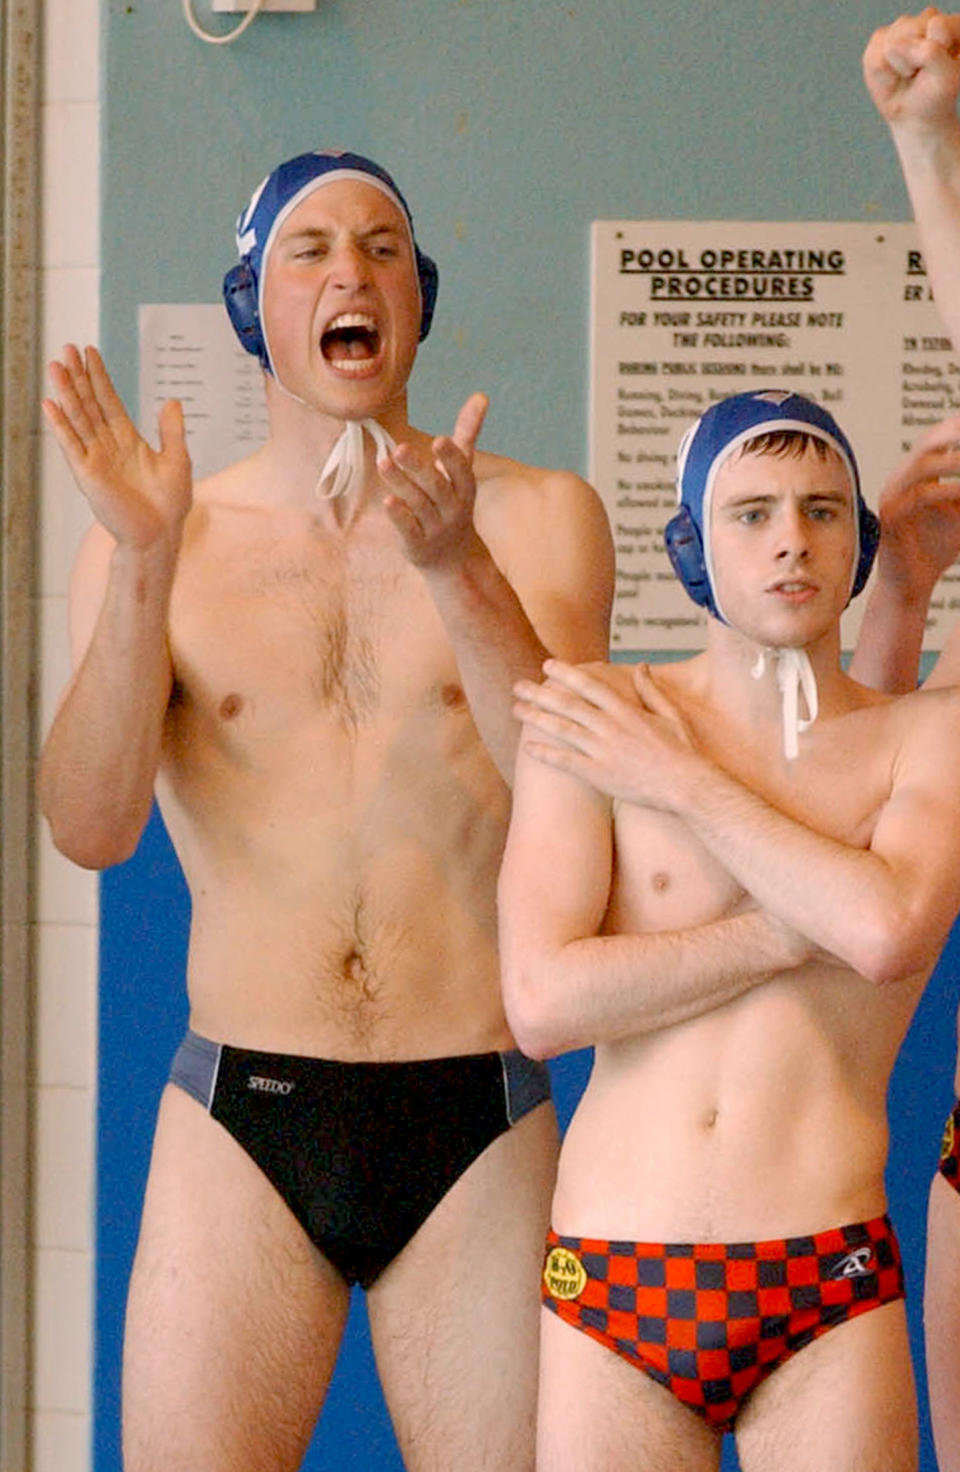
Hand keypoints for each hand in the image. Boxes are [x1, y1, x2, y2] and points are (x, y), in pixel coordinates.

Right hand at [42, 345, 191, 549]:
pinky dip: (61, 426)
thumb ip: (172, 431)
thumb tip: (172, 400)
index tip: (91, 353)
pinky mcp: (88, 475)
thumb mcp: (178, 460)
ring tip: (56, 366)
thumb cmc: (169, 504)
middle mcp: (108, 446)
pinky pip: (71, 445)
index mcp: (128, 440)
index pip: (110, 402)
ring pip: (78, 418)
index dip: (100, 378)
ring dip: (67, 393)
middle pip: (90, 404)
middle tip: (67, 348)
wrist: (159, 536)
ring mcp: (96, 459)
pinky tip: (51, 405)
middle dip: (79, 377)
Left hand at [379, 392, 487, 568]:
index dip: (451, 458)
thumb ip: (467, 434)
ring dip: (401, 484)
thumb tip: (481, 395)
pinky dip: (399, 516)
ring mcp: (435, 528)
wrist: (454, 559)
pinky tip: (387, 500)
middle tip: (400, 447)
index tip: (440, 440)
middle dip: (419, 468)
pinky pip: (409, 530)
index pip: (461, 471)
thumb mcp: (462, 472)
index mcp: (464, 489)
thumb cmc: (453, 502)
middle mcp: (452, 509)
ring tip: (383, 463)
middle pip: (436, 487)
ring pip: (418, 505)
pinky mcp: (417, 546)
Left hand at [513, 659, 701, 808]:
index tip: (547, 665)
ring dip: (536, 717)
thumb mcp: (670, 714)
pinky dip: (546, 754)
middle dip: (540, 693)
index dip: (567, 673)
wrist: (687, 787)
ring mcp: (604, 751)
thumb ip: (651, 690)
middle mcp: (611, 728)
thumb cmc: (682, 752)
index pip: (590, 686)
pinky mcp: (600, 775)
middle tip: (518, 685)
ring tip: (516, 709)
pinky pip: (566, 762)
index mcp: (627, 711)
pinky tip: (527, 748)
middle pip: (568, 705)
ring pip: (562, 729)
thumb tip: (641, 665)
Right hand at [863, 8, 959, 132]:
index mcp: (951, 24)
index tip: (939, 68)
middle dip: (914, 59)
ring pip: (893, 42)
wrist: (914, 114)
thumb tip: (895, 44)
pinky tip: (892, 75)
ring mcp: (902, 28)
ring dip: (898, 67)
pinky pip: (875, 55)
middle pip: (913, 29)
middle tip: (920, 73)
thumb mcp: (944, 77)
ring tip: (907, 74)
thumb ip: (930, 52)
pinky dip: (882, 73)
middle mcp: (927, 20)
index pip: (937, 25)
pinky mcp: (880, 40)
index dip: (936, 50)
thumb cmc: (935, 95)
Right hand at [874, 412, 959, 595]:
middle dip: (955, 434)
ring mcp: (893, 497)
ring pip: (923, 465)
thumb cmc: (937, 549)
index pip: (936, 439)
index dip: (956, 427)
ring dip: (955, 461)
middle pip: (928, 443)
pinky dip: (947, 491)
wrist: (911, 585)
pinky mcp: (891, 518)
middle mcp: (901, 479)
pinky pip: (920, 496)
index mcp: (915, 474)